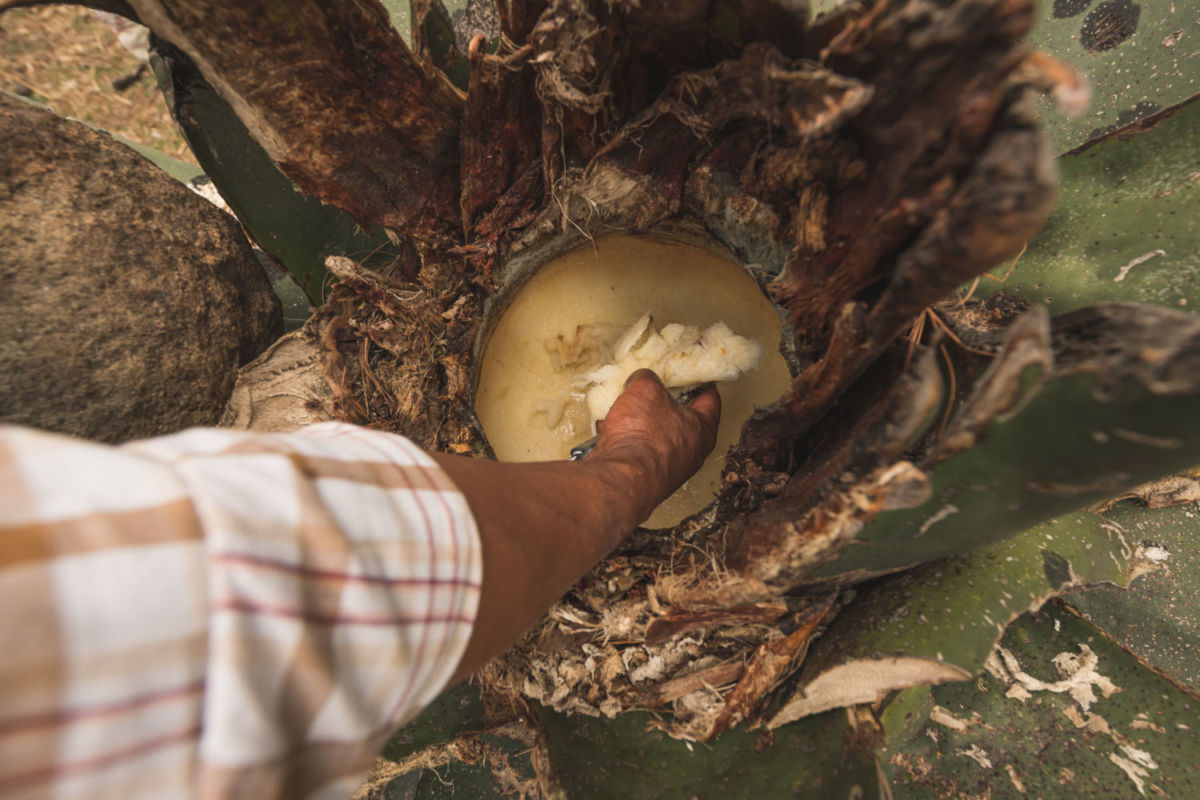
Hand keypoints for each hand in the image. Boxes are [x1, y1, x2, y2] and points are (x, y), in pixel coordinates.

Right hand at [590, 369, 720, 517]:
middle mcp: (691, 453)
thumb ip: (646, 379)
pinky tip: (610, 432)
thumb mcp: (645, 389)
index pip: (711, 401)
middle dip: (664, 405)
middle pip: (681, 421)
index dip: (704, 385)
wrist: (619, 478)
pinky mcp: (645, 478)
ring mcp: (668, 469)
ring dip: (641, 423)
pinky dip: (626, 440)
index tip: (699, 378)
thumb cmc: (643, 434)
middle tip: (654, 392)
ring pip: (657, 437)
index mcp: (703, 430)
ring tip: (625, 411)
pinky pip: (638, 452)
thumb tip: (641, 379)